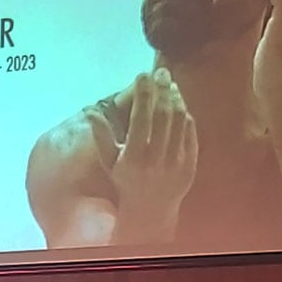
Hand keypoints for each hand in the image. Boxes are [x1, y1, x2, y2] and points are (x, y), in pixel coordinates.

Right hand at [97, 70, 196, 243]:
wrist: (151, 210)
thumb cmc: (125, 181)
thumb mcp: (109, 162)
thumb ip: (101, 136)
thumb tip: (91, 112)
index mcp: (133, 158)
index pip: (141, 117)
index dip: (143, 93)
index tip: (142, 75)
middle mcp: (156, 160)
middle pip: (163, 114)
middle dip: (162, 89)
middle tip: (160, 71)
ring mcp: (176, 162)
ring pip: (178, 121)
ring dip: (175, 98)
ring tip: (170, 83)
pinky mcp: (190, 164)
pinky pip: (189, 132)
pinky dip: (185, 115)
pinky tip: (178, 103)